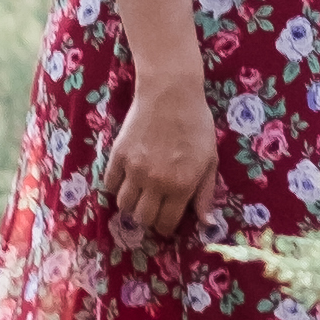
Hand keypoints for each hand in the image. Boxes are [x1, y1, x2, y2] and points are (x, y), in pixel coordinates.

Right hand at [103, 68, 217, 244]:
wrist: (170, 92)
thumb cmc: (196, 125)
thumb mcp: (210, 160)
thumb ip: (206, 193)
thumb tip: (206, 223)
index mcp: (181, 186)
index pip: (166, 224)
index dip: (165, 226)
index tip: (166, 219)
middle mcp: (156, 182)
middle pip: (143, 218)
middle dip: (148, 217)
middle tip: (152, 205)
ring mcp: (134, 169)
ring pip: (123, 205)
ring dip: (131, 203)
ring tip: (139, 193)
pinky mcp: (118, 155)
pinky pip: (110, 184)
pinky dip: (116, 186)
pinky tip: (126, 177)